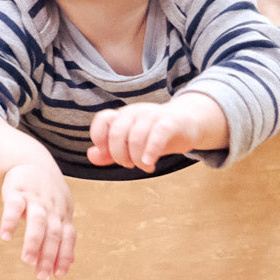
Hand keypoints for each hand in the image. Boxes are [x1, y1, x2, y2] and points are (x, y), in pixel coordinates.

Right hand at [0, 162, 75, 279]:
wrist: (30, 160)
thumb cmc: (46, 192)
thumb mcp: (60, 210)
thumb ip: (64, 235)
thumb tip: (71, 262)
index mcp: (63, 213)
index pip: (68, 237)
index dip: (64, 256)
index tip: (59, 275)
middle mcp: (52, 207)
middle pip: (54, 233)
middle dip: (49, 255)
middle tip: (42, 276)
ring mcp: (35, 198)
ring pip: (38, 221)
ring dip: (34, 242)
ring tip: (27, 261)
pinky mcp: (17, 191)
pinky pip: (14, 207)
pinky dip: (10, 221)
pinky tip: (6, 236)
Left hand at [88, 95, 226, 173]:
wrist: (188, 123)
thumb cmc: (155, 134)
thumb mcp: (131, 144)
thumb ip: (110, 152)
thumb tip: (91, 155)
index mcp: (124, 115)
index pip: (104, 119)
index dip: (99, 136)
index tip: (105, 152)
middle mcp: (136, 112)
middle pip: (118, 132)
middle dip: (119, 154)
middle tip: (129, 165)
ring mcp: (154, 115)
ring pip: (136, 136)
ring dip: (137, 158)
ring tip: (145, 167)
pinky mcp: (172, 121)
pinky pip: (158, 133)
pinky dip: (151, 150)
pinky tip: (150, 163)